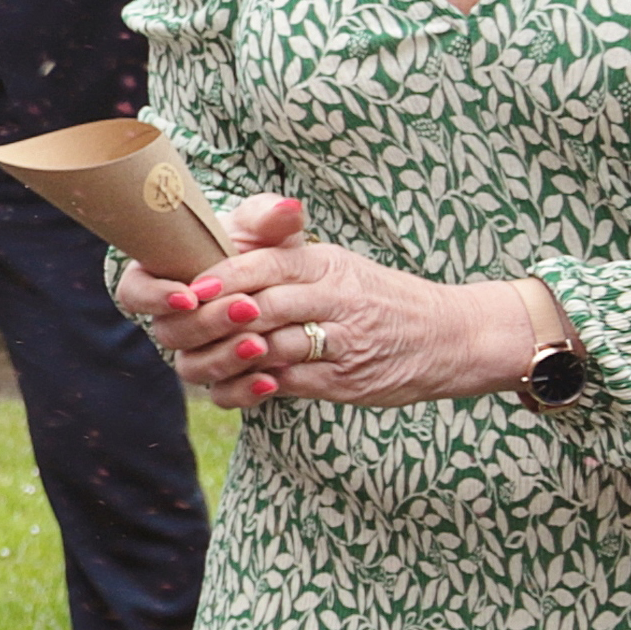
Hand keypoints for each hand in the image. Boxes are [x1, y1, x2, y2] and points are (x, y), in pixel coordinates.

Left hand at [115, 190, 549, 413]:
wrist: (452, 335)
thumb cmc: (376, 298)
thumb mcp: (336, 263)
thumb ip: (282, 251)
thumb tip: (224, 245)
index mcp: (325, 264)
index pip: (262, 265)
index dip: (219, 278)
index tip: (187, 289)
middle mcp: (334, 297)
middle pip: (257, 307)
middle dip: (211, 321)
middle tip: (177, 330)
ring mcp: (343, 340)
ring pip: (268, 347)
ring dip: (226, 356)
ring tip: (200, 356)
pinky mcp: (347, 379)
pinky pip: (289, 382)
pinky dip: (255, 384)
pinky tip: (238, 382)